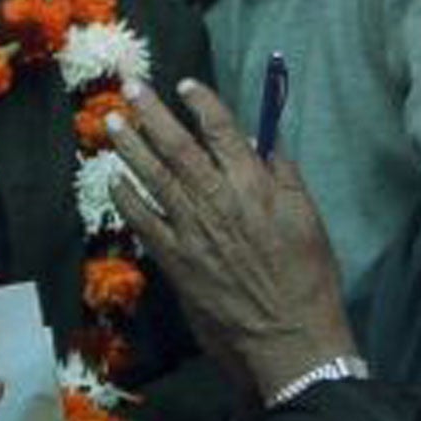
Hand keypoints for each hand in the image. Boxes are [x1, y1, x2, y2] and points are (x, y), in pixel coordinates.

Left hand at [106, 79, 356, 400]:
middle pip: (179, 146)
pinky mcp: (176, 260)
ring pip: (154, 178)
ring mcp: (192, 231)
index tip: (185, 84)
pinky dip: (127, 198)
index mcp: (254, 186)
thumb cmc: (307, 276)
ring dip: (131, 147)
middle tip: (131, 85)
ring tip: (113, 121)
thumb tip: (260, 139)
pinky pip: (144, 222)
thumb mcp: (308, 217)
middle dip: (153, 112)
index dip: (202, 103)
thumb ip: (283, 174)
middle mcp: (218, 201)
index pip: (223, 130)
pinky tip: (113, 179)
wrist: (289, 336)